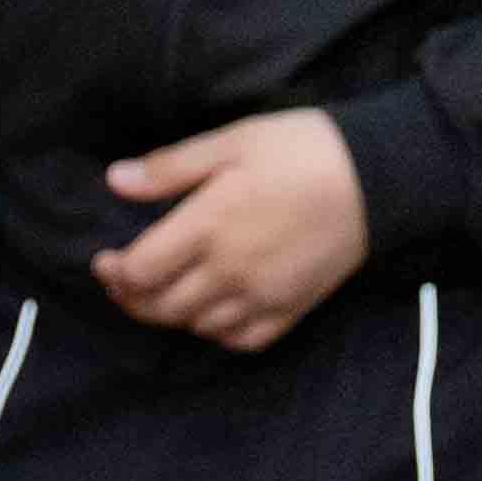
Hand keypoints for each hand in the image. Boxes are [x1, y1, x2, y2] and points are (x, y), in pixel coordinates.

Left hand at [95, 107, 369, 347]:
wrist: (377, 177)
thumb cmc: (302, 149)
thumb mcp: (233, 140)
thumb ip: (171, 167)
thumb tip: (115, 180)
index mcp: (208, 226)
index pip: (140, 270)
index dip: (114, 272)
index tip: (105, 261)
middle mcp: (228, 272)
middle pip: (161, 307)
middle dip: (133, 299)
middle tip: (124, 283)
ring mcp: (259, 298)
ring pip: (195, 326)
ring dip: (170, 316)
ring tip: (164, 293)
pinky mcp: (288, 312)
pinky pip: (238, 340)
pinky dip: (215, 332)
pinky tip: (210, 312)